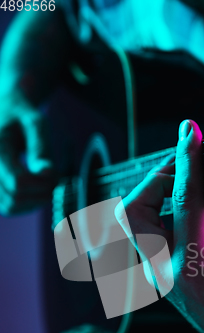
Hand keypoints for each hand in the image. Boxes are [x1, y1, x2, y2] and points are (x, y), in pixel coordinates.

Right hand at [0, 94, 56, 215]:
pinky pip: (8, 208)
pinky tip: (37, 189)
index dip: (42, 184)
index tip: (55, 172)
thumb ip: (40, 147)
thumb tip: (47, 174)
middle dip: (41, 193)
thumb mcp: (35, 122)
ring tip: (46, 182)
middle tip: (55, 178)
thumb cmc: (20, 114)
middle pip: (15, 198)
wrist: (3, 110)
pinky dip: (27, 204)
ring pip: (11, 207)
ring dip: (35, 201)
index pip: (18, 182)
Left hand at [116, 119, 203, 332]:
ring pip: (131, 222)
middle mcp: (164, 269)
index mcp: (193, 263)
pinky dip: (158, 211)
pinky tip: (183, 207)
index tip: (189, 131)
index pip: (185, 200)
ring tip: (185, 183)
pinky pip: (142, 233)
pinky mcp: (154, 272)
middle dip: (155, 181)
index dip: (187, 161)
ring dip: (153, 195)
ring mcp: (154, 273)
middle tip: (185, 166)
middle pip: (133, 212)